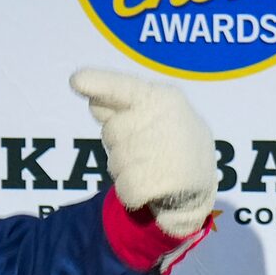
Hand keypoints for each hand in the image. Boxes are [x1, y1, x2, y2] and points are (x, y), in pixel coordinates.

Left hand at [69, 67, 217, 237]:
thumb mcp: (148, 113)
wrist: (199, 180)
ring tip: (152, 167)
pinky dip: (132, 193)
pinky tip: (153, 187)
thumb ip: (118, 103)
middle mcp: (167, 119)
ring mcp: (169, 150)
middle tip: (146, 149)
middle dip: (119, 144)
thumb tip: (92, 100)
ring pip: (116, 164)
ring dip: (125, 170)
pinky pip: (125, 190)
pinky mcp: (169, 182)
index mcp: (162, 97)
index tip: (76, 81)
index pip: (122, 88)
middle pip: (111, 132)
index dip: (98, 84)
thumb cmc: (165, 139)